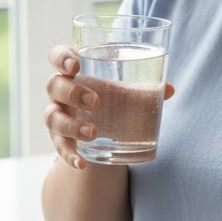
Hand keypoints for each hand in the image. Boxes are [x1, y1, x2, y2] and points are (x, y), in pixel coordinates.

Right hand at [43, 45, 174, 169]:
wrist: (102, 129)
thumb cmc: (112, 98)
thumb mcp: (126, 93)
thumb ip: (144, 90)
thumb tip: (169, 89)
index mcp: (73, 71)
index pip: (56, 56)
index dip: (61, 57)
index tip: (75, 65)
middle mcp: (59, 91)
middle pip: (54, 86)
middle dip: (72, 93)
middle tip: (95, 101)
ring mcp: (56, 114)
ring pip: (52, 117)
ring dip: (72, 125)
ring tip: (94, 133)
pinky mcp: (59, 138)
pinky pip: (60, 147)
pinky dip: (69, 155)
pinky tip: (82, 164)